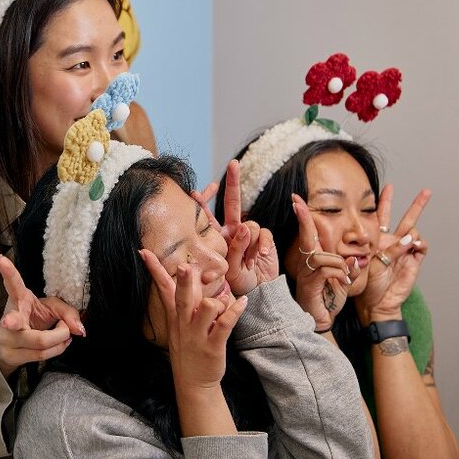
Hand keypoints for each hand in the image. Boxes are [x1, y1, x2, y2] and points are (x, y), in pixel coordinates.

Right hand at [0, 255, 84, 377]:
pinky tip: (61, 342)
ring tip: (64, 330)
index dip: (8, 272)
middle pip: (16, 322)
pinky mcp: (13, 356)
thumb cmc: (33, 318)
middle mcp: (9, 319)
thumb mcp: (50, 308)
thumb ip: (68, 313)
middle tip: (10, 320)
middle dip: (15, 322)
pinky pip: (42, 355)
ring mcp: (8, 340)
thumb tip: (80, 330)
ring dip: (61, 338)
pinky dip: (58, 348)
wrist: (11, 344)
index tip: (1, 259)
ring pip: (40, 343)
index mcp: (18, 300)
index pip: (13, 285)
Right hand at [140, 249, 247, 388]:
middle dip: (185, 282)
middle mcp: (184, 324)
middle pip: (183, 297)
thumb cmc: (189, 350)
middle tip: (185, 266)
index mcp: (175, 317)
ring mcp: (198, 335)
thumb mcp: (180, 327)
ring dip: (219, 301)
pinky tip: (243, 302)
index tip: (144, 251)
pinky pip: (225, 323)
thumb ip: (185, 305)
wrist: (193, 383)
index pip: (163, 288)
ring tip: (226, 302)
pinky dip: (236, 310)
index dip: (155, 269)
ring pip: (209, 307)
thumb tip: (190, 280)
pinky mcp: (213, 346)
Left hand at [191, 160, 278, 294]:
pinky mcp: (264, 239)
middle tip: (233, 164)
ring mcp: (249, 234)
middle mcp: (234, 231)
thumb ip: (234, 249)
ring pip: (250, 225)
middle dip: (233, 182)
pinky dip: (264, 245)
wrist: (258, 294)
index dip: (203, 202)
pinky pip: (264, 234)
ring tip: (248, 261)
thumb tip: (244, 227)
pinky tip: (263, 256)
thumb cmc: (238, 283)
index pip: (209, 217)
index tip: (194, 191)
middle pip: (233, 202)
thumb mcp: (230, 269)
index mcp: (219, 237)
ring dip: (250, 243)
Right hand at [289, 194, 359, 330]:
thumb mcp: (344, 279)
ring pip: (322, 256)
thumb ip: (350, 268)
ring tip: (346, 276)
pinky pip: (326, 270)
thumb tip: (356, 260)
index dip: (303, 216)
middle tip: (296, 200)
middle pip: (306, 237)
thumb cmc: (330, 298)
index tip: (296, 199)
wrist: (322, 319)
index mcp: (315, 258)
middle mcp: (306, 263)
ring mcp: (306, 273)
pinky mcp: (309, 284)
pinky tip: (343, 282)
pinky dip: (340, 274)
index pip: (308, 233)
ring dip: (338, 264)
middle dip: (303, 218)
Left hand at [357, 186, 431, 323]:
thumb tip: (399, 237)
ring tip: (408, 241)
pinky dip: (420, 242)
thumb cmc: (365, 283)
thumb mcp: (365, 260)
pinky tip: (414, 245)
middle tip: (427, 191)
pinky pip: (422, 246)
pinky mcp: (415, 260)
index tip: (388, 187)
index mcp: (378, 239)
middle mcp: (393, 242)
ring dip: (413, 232)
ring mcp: (406, 250)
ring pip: (416, 230)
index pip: (382, 216)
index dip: (385, 201)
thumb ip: (379, 247)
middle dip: (417, 205)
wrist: (377, 301)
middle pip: (407, 218)